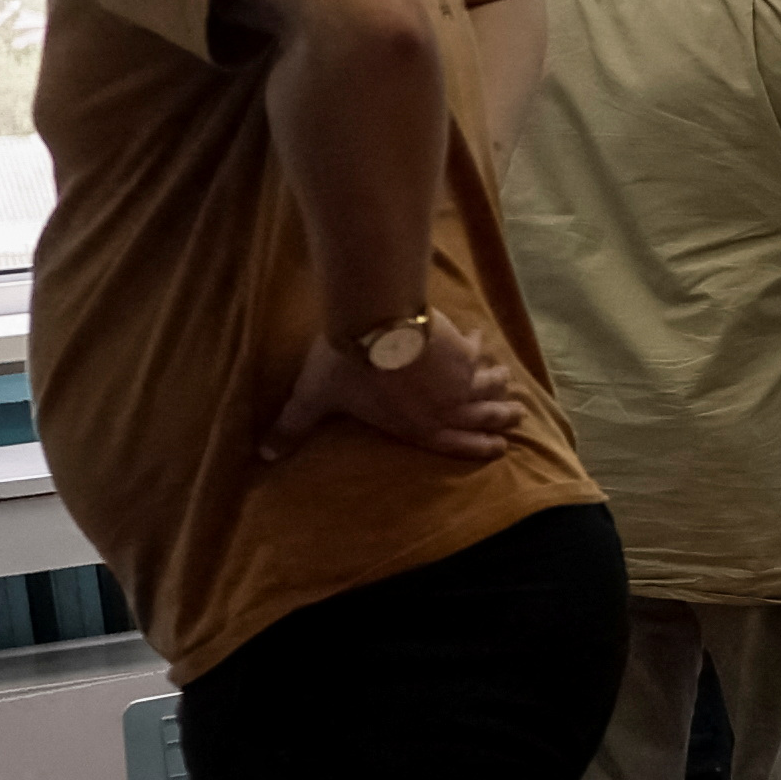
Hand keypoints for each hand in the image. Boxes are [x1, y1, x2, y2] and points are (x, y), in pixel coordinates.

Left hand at [261, 319, 526, 464]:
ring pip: (490, 385)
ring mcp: (459, 378)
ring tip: (508, 382)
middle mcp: (446, 408)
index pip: (457, 444)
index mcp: (417, 428)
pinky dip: (480, 346)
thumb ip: (294, 427)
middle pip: (485, 416)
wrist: (374, 324)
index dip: (480, 448)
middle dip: (503, 417)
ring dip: (500, 385)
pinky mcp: (462, 348)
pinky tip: (479, 337)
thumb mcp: (315, 398)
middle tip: (518, 416)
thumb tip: (263, 455)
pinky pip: (478, 350)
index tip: (501, 448)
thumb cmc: (347, 367)